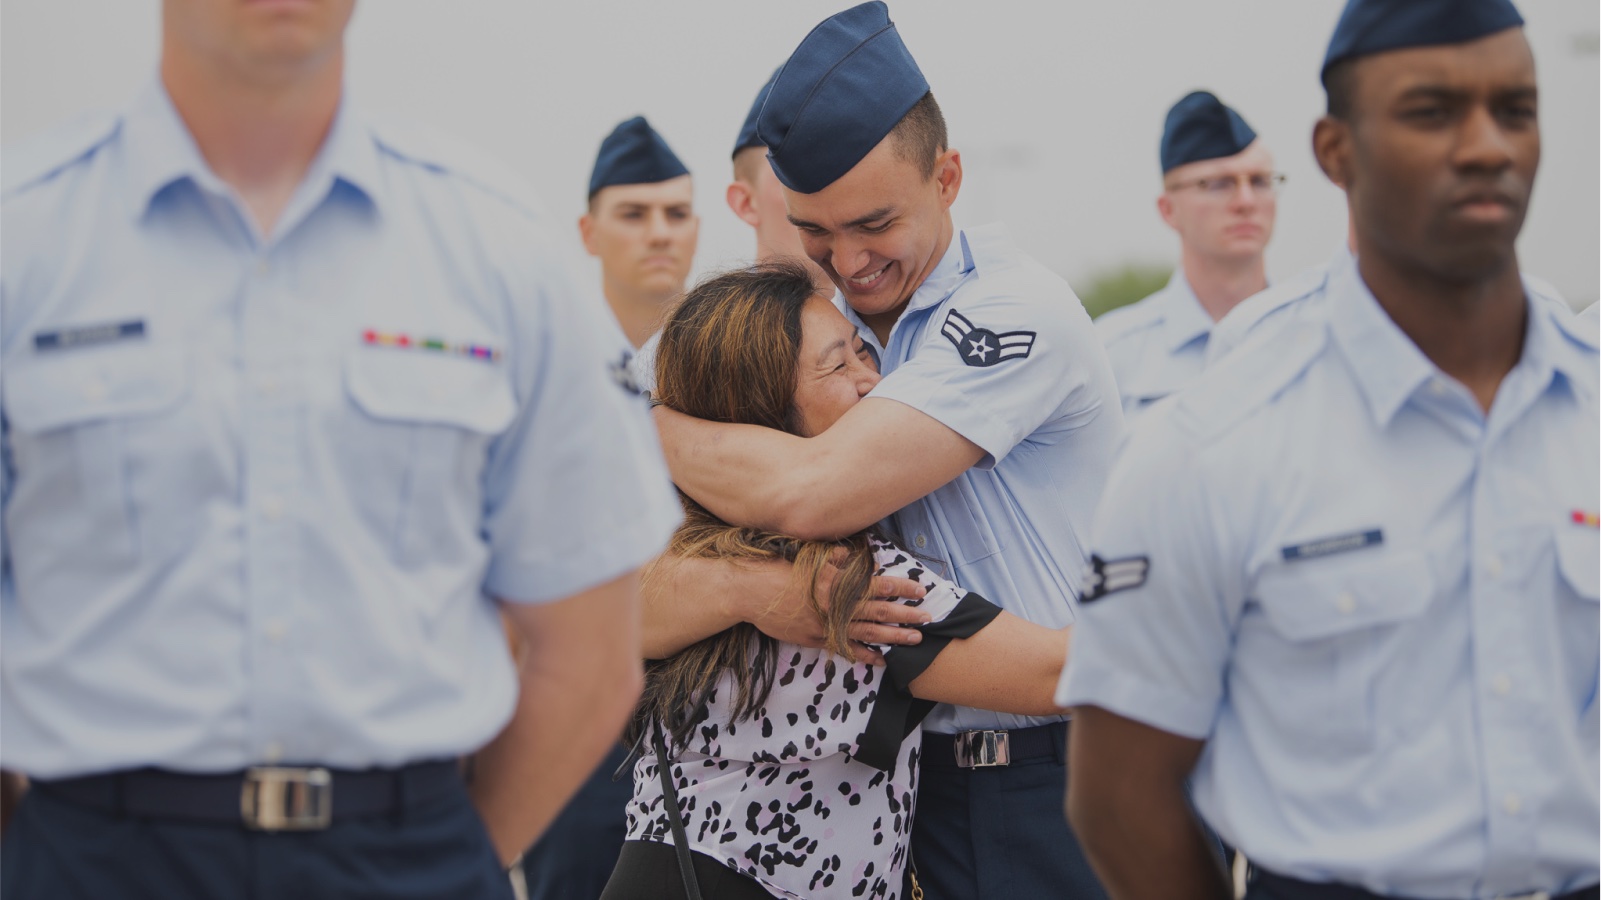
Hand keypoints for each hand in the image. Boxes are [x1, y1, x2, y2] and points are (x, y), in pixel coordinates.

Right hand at [748, 548, 928, 665]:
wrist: (748, 592)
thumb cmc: (777, 569)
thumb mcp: (808, 558)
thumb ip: (833, 558)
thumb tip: (852, 554)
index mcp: (837, 583)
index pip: (877, 585)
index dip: (900, 588)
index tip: (920, 590)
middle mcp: (835, 606)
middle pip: (878, 612)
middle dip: (906, 616)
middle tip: (929, 619)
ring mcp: (826, 626)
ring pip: (866, 634)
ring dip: (893, 638)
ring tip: (914, 641)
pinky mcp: (814, 639)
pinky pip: (844, 649)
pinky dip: (863, 655)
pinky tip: (880, 660)